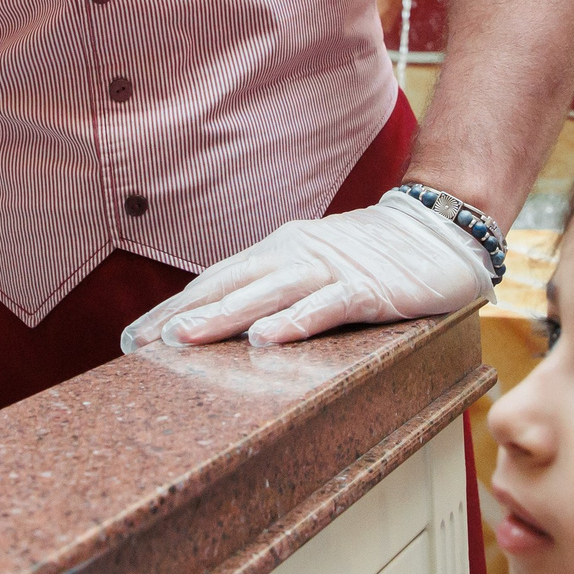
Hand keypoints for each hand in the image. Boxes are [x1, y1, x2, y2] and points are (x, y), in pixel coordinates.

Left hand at [118, 192, 489, 353]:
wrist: (440, 228)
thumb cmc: (372, 257)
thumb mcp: (313, 270)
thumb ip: (273, 291)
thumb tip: (224, 326)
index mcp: (276, 253)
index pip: (214, 282)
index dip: (172, 308)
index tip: (133, 338)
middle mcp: (294, 256)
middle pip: (228, 285)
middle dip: (181, 315)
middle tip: (139, 344)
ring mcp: (330, 270)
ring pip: (268, 293)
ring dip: (224, 316)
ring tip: (184, 338)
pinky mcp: (368, 287)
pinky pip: (327, 306)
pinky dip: (296, 321)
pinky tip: (269, 340)